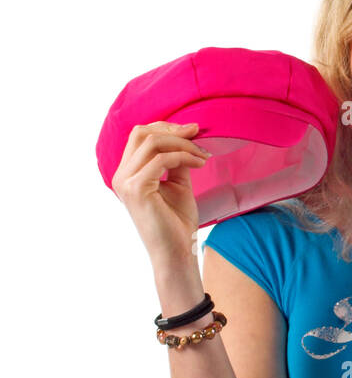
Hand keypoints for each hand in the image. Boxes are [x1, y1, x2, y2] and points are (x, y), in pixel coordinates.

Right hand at [111, 121, 210, 264]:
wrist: (178, 250)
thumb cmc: (177, 221)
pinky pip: (162, 159)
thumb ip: (177, 160)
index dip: (166, 127)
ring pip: (152, 142)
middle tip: (198, 134)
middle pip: (141, 133)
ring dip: (183, 144)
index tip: (194, 129)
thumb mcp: (178, 183)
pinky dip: (184, 156)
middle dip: (173, 129)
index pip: (140, 135)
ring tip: (203, 155)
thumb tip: (186, 136)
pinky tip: (200, 163)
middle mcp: (121, 175)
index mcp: (128, 172)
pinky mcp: (136, 189)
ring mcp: (125, 182)